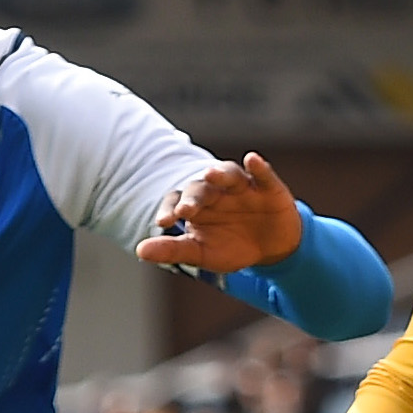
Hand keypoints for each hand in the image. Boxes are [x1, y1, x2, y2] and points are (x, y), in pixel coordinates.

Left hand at [136, 153, 304, 276]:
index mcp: (195, 204)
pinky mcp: (268, 187)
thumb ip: (172, 250)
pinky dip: (258, 167)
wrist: (272, 248)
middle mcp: (215, 191)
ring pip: (229, 175)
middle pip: (201, 188)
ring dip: (221, 174)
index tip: (162, 223)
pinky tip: (252, 160)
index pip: (176, 201)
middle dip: (194, 198)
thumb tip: (140, 250)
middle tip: (186, 210)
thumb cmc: (231, 246)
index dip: (169, 209)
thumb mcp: (201, 253)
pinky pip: (262, 173)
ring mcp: (242, 187)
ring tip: (212, 174)